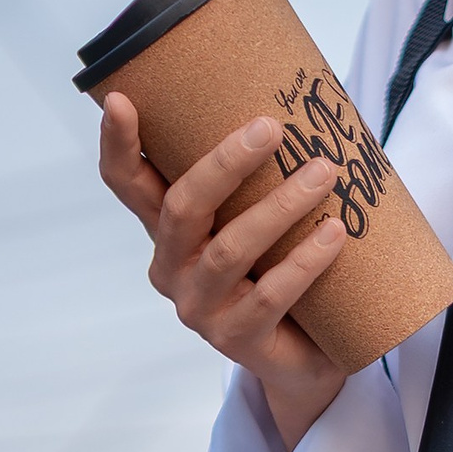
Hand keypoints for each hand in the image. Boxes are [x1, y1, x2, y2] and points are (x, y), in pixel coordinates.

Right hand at [97, 93, 347, 449]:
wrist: (307, 355)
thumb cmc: (279, 267)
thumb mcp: (257, 217)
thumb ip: (256, 175)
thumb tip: (296, 96)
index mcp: (166, 232)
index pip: (128, 184)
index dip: (118, 145)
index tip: (121, 100)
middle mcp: (171, 268)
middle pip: (181, 208)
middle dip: (224, 164)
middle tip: (271, 128)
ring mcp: (199, 308)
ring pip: (228, 250)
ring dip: (279, 207)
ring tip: (324, 173)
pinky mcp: (236, 340)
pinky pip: (270, 296)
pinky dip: (304, 261)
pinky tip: (334, 232)